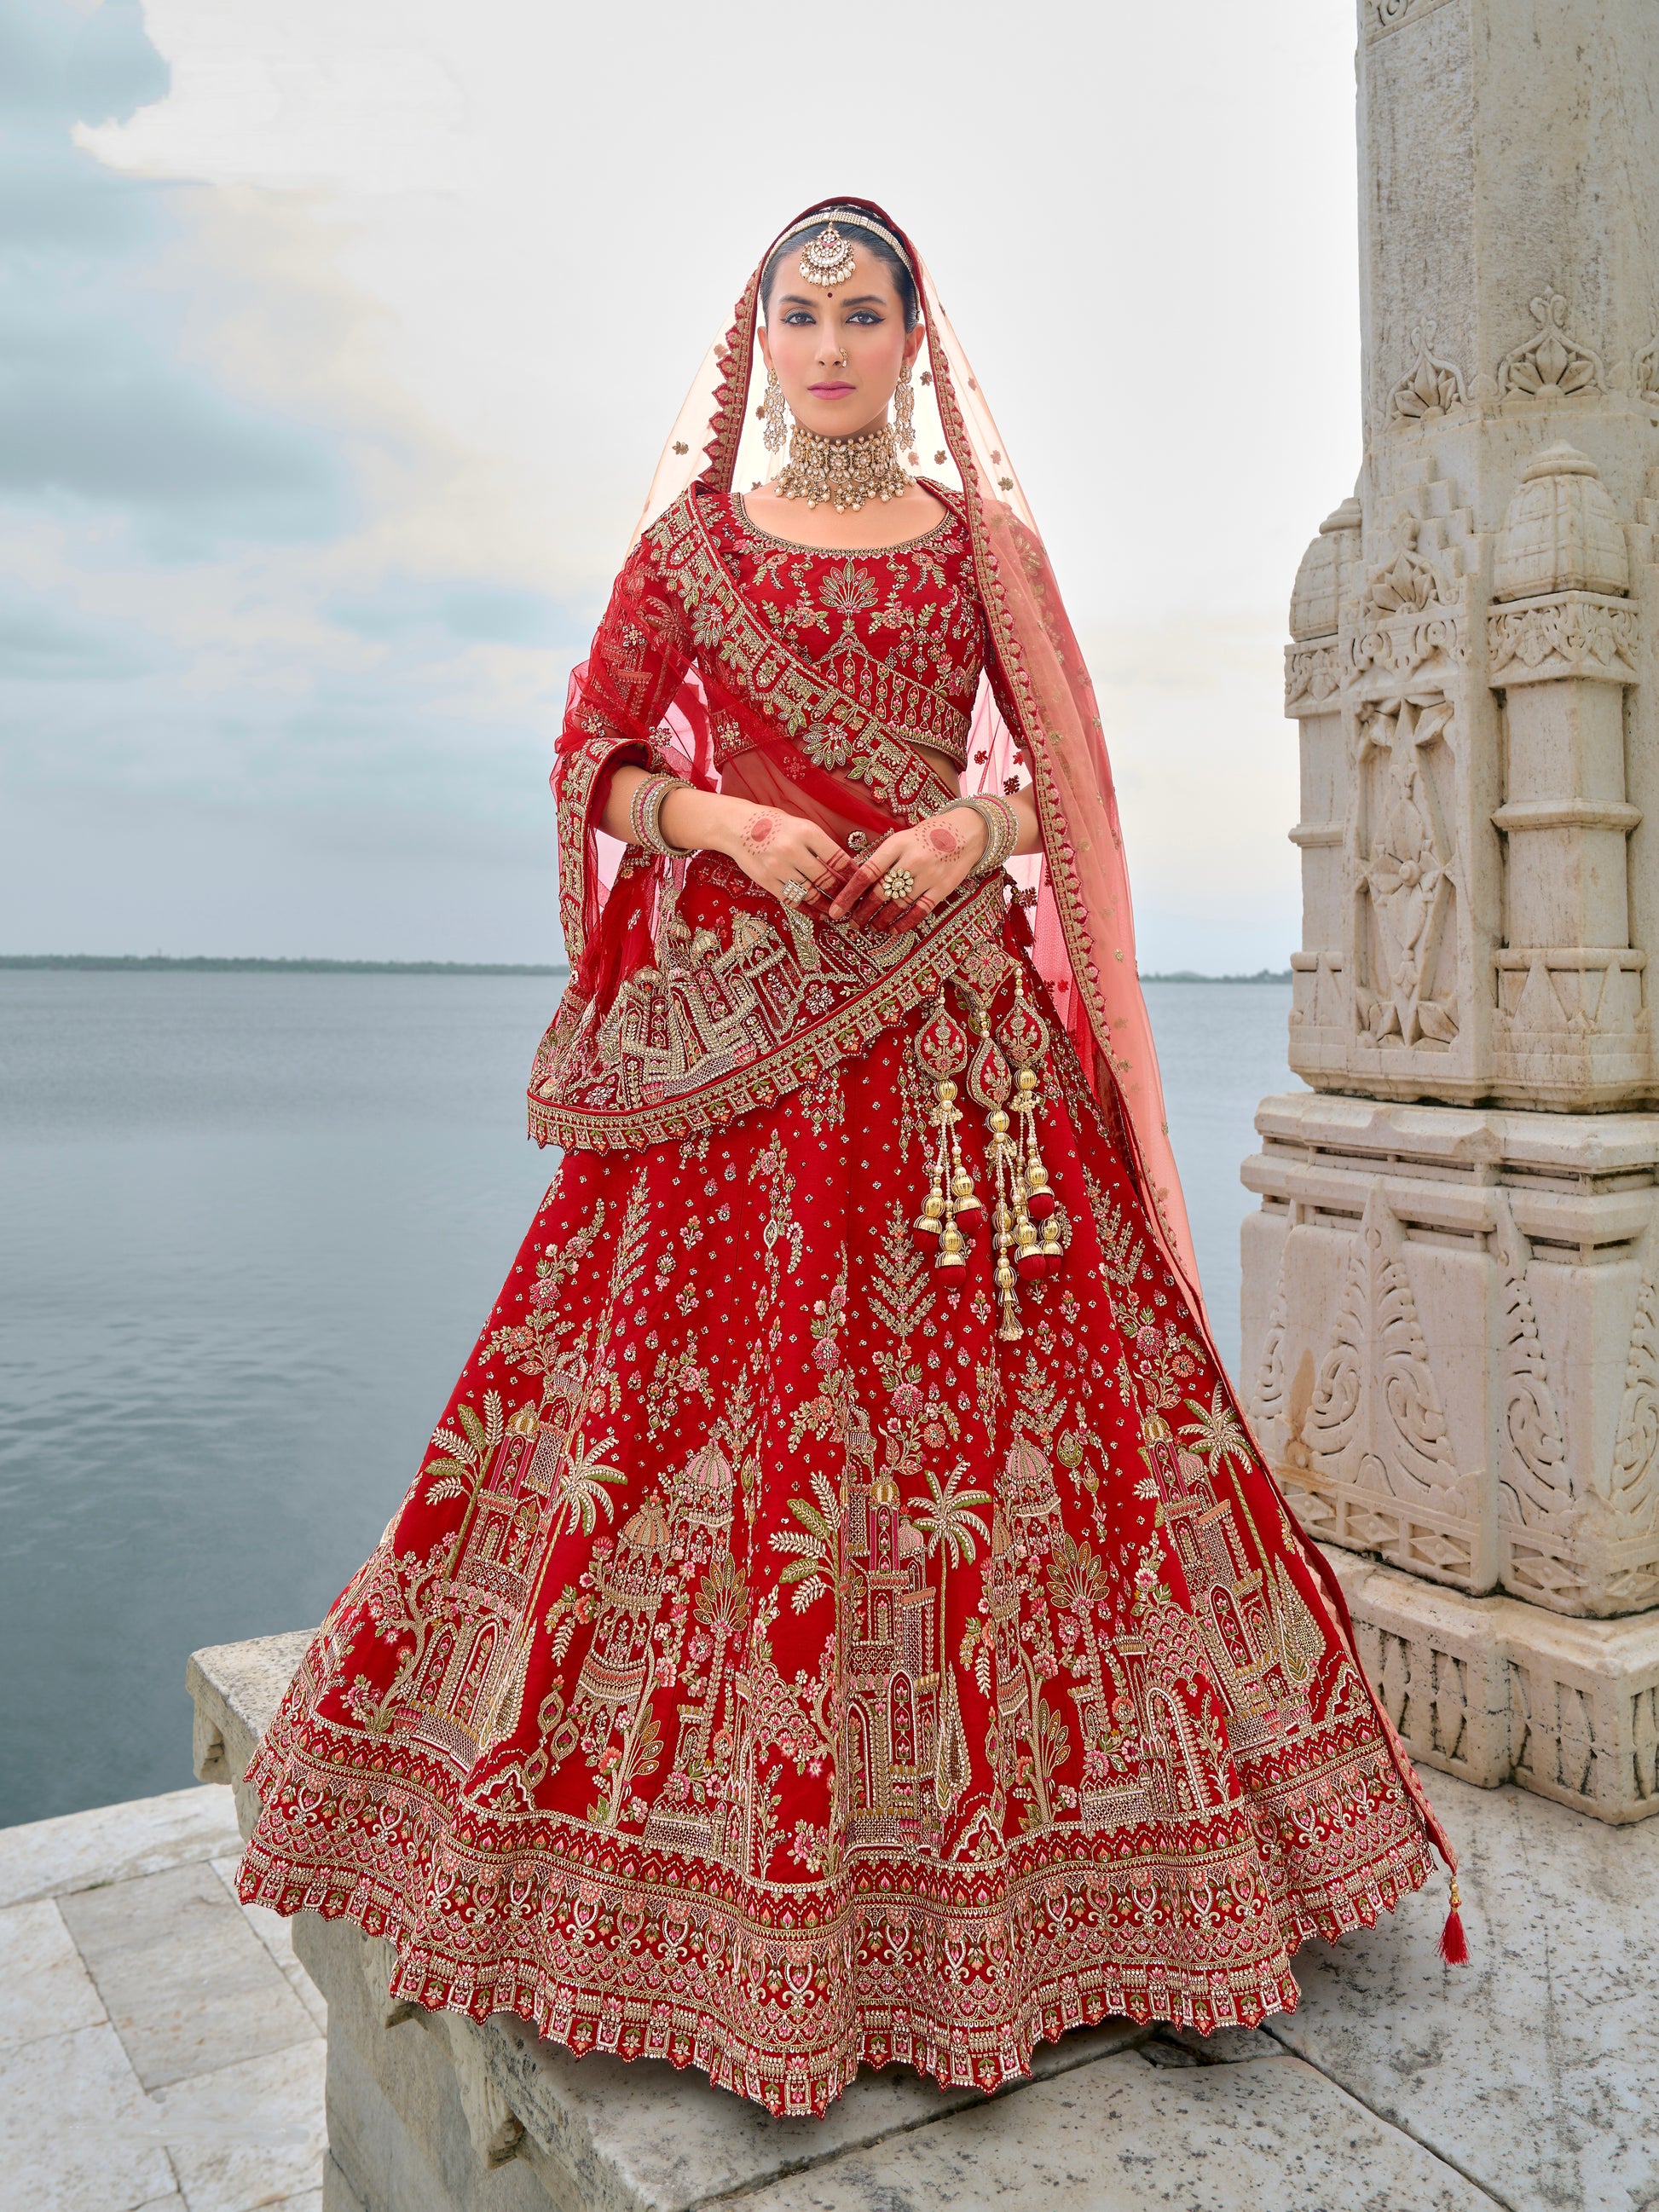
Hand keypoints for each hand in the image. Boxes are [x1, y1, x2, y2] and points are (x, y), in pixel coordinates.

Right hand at [713, 802, 855, 915]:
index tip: (862, 884)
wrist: (737, 826)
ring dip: (825, 905)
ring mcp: (777, 867)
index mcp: (806, 831)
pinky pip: (791, 900)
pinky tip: (816, 913)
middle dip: (841, 893)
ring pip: (809, 893)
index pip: (837, 859)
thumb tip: (845, 867)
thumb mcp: (800, 825)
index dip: (852, 875)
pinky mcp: (766, 880)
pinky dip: (806, 909)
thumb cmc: (774, 824)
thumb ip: (819, 844)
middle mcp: (792, 849)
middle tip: (852, 902)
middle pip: (825, 879)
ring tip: (836, 911)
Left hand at [826, 805, 986, 931]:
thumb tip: (856, 881)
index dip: (849, 894)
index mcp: (896, 844)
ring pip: (898, 904)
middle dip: (862, 911)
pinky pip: (919, 911)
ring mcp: (929, 874)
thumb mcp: (902, 838)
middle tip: (853, 923)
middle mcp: (912, 859)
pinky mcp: (943, 887)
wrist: (967, 830)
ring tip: (871, 927)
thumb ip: (883, 858)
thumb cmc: (928, 835)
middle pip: (880, 892)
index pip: (866, 873)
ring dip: (880, 920)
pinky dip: (904, 923)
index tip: (836, 909)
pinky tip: (892, 929)